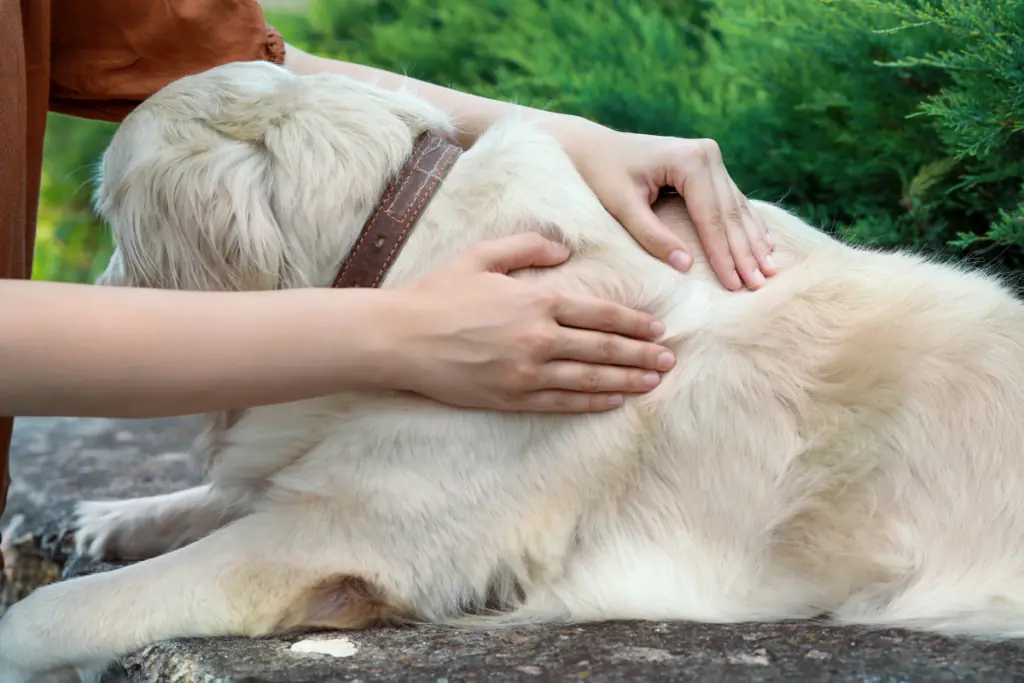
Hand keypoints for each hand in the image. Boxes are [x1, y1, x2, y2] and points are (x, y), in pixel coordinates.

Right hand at [387, 233, 675, 411]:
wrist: (400, 338)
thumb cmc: (439, 292)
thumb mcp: (482, 255)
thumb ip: (528, 246)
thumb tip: (565, 248)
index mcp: (537, 301)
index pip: (599, 313)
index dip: (633, 322)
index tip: (658, 329)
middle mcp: (539, 338)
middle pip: (604, 348)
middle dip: (641, 354)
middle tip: (669, 360)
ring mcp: (527, 372)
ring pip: (590, 378)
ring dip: (627, 380)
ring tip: (654, 382)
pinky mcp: (511, 397)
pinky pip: (562, 402)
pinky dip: (592, 402)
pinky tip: (614, 401)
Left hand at [557, 119, 777, 290]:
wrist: (593, 147)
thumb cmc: (601, 175)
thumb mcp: (621, 206)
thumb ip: (652, 235)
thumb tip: (685, 266)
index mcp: (688, 160)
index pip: (711, 218)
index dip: (724, 255)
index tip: (735, 285)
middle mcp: (707, 155)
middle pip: (729, 214)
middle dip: (745, 253)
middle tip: (759, 285)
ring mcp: (711, 158)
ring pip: (737, 208)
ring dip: (753, 241)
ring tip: (769, 271)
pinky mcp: (709, 165)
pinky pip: (733, 201)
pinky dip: (747, 226)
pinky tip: (764, 245)